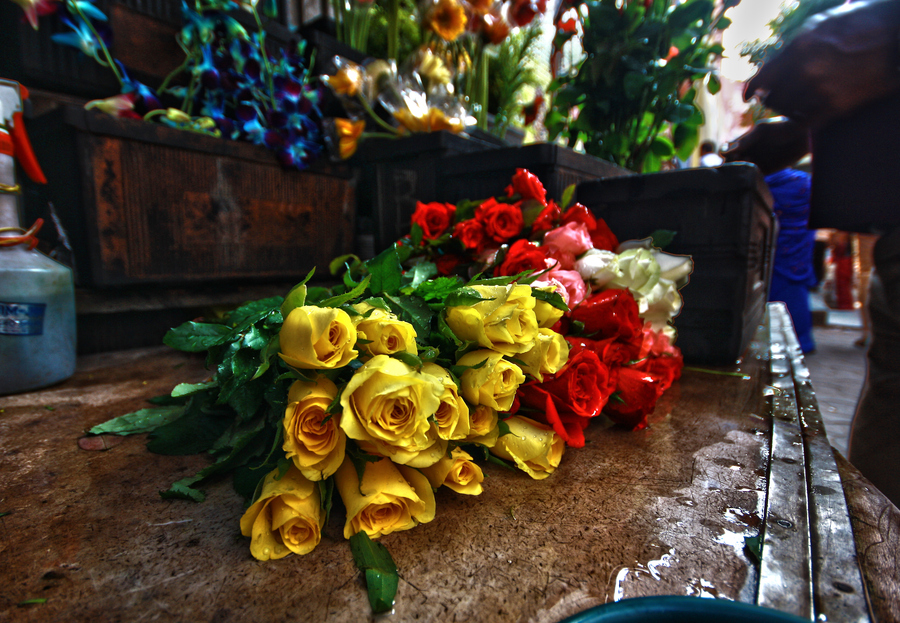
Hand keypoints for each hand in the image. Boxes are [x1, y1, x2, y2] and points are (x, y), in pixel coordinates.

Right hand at [721, 118, 809, 174]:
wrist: (803, 136)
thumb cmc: (782, 127)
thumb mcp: (762, 130)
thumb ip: (745, 140)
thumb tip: (725, 150)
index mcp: (744, 141)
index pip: (727, 150)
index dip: (725, 154)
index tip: (728, 154)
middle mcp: (748, 152)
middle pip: (731, 162)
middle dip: (730, 163)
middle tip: (737, 160)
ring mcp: (756, 162)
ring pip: (740, 170)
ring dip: (740, 170)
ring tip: (747, 163)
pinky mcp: (765, 171)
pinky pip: (753, 176)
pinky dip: (750, 176)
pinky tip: (754, 170)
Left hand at [744, 0, 899, 128]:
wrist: (897, 35)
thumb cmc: (859, 24)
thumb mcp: (819, 26)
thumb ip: (793, 49)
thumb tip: (772, 70)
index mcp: (800, 47)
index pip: (763, 78)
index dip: (751, 89)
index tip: (748, 97)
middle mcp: (807, 70)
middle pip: (772, 98)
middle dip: (771, 99)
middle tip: (776, 98)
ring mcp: (821, 90)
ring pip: (785, 111)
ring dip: (786, 110)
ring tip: (794, 103)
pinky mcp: (836, 106)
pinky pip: (800, 125)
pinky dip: (789, 127)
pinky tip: (787, 125)